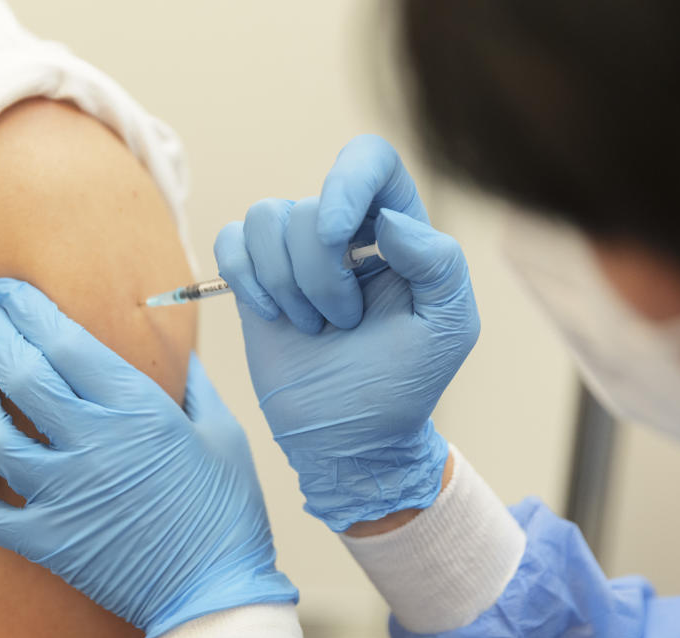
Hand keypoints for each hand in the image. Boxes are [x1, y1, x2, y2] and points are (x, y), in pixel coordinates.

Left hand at [0, 278, 296, 637]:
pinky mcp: (47, 539)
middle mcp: (94, 444)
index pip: (67, 342)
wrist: (216, 588)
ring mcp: (64, 493)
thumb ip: (194, 385)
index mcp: (140, 411)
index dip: (31, 309)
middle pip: (24, 372)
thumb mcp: (223, 432)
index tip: (12, 292)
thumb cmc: (227, 510)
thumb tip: (176, 354)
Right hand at [214, 178, 477, 531]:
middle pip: (308, 207)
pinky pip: (230, 239)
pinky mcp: (256, 276)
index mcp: (398, 230)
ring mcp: (296, 251)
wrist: (349, 435)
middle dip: (320, 276)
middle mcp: (345, 229)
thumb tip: (388, 220)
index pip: (371, 161)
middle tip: (343, 322)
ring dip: (285, 284)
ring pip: (264, 218)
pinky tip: (271, 315)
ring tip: (313, 326)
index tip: (335, 234)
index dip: (346, 183)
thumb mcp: (449, 328)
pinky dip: (244, 276)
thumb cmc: (404, 382)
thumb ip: (441, 264)